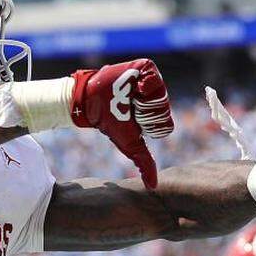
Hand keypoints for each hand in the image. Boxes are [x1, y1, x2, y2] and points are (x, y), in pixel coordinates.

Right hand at [71, 59, 173, 188]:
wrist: (91, 103)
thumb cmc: (109, 123)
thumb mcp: (131, 145)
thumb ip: (144, 163)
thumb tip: (153, 188)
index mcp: (157, 114)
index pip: (165, 124)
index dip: (148, 125)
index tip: (133, 122)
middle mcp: (157, 96)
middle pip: (163, 109)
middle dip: (143, 113)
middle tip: (128, 108)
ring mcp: (152, 80)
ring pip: (160, 94)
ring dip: (140, 99)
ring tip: (127, 96)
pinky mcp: (145, 67)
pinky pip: (153, 77)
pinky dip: (141, 84)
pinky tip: (130, 85)